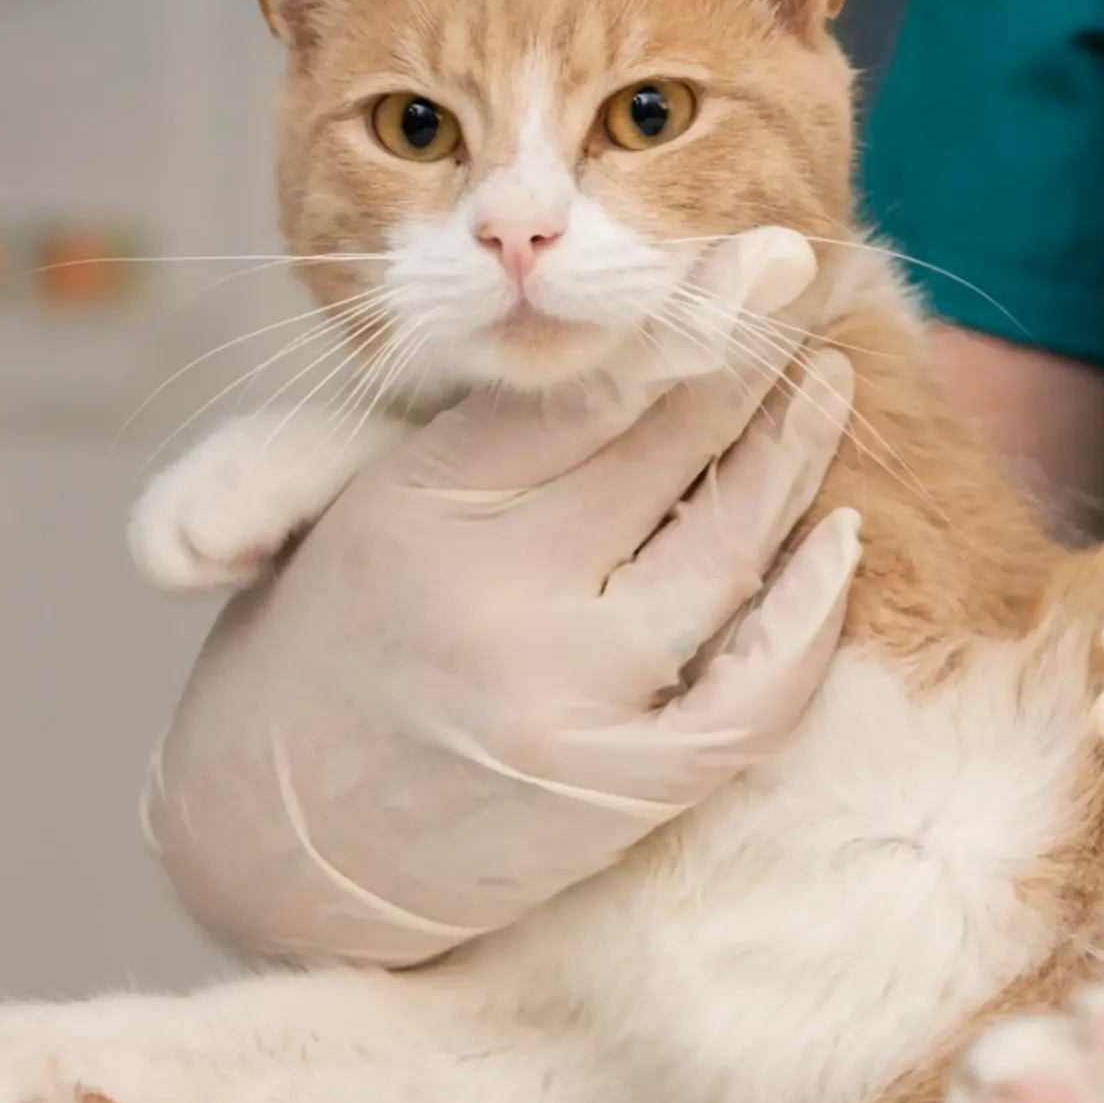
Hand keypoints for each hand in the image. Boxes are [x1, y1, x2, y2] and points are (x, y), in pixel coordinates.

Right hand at [146, 230, 866, 964]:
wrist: (264, 846)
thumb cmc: (313, 653)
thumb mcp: (340, 509)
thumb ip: (455, 428)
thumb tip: (576, 322)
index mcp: (420, 503)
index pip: (583, 385)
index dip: (686, 313)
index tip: (759, 256)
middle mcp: (498, 592)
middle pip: (666, 448)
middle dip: (750, 357)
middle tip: (810, 286)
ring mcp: (566, 694)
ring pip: (725, 549)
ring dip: (791, 458)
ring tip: (825, 388)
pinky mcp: (617, 788)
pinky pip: (752, 693)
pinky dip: (808, 614)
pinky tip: (840, 544)